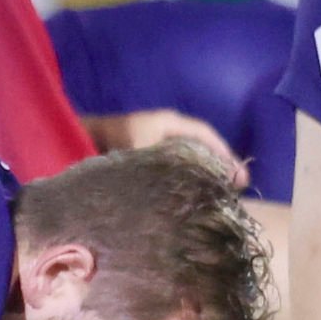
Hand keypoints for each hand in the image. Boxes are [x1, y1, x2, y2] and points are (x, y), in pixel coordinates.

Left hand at [95, 108, 242, 184]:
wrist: (79, 141)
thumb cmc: (112, 140)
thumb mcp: (143, 149)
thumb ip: (167, 164)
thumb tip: (191, 185)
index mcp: (169, 122)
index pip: (206, 135)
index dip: (225, 154)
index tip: (240, 177)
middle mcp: (166, 130)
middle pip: (201, 147)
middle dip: (219, 166)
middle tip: (237, 190)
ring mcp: (156, 142)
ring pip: (189, 158)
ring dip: (204, 174)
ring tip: (220, 196)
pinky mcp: (146, 157)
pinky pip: (173, 167)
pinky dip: (185, 179)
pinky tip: (190, 197)